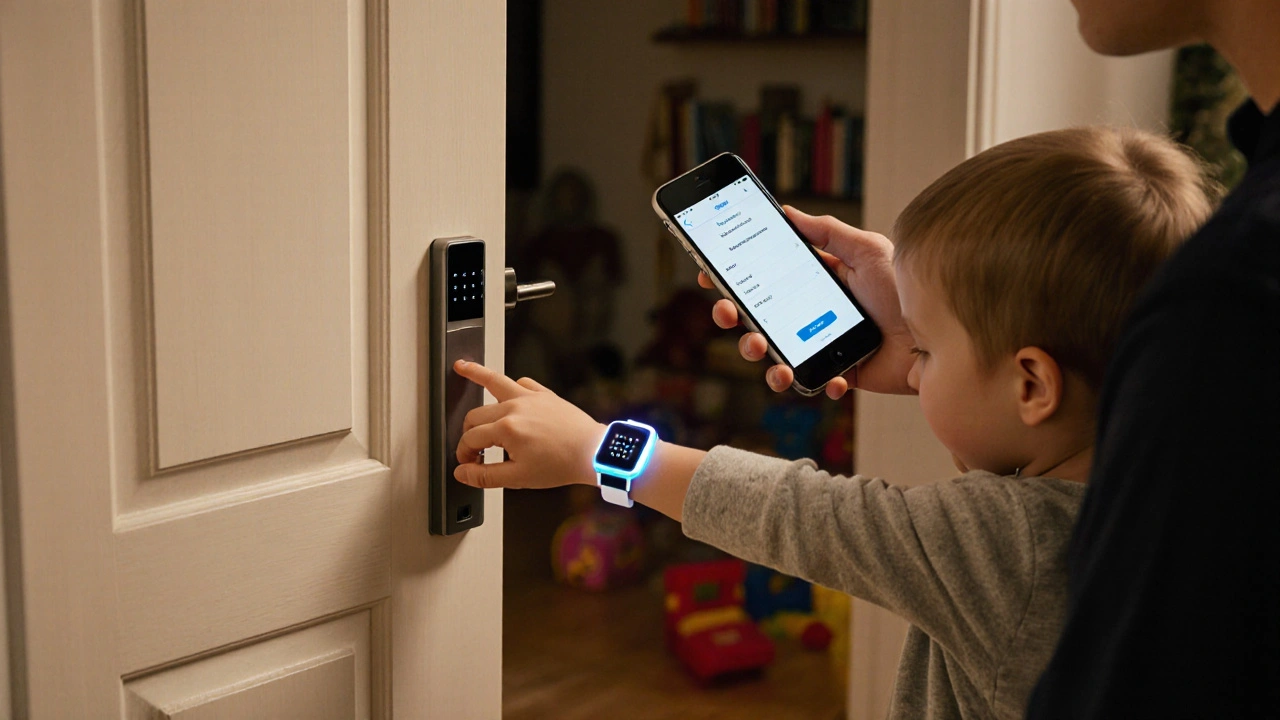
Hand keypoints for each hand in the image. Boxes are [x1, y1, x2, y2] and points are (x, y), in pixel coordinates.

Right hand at [452, 360, 605, 488]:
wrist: (593, 452)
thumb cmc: (561, 464)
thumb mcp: (518, 478)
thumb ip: (485, 476)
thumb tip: (462, 473)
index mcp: (506, 428)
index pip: (470, 439)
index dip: (463, 453)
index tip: (467, 463)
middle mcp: (515, 407)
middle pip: (476, 414)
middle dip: (468, 432)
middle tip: (472, 448)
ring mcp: (530, 397)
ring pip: (495, 381)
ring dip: (476, 373)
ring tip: (462, 367)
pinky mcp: (544, 394)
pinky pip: (522, 382)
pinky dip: (512, 385)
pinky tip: (506, 389)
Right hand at [698, 206, 915, 396]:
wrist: (942, 335)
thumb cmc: (909, 288)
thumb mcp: (869, 250)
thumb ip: (829, 232)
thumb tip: (789, 212)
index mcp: (819, 279)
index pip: (766, 275)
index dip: (735, 276)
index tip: (711, 274)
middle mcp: (815, 312)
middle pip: (759, 316)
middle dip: (735, 317)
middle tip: (728, 314)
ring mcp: (824, 345)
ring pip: (776, 355)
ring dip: (761, 357)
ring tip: (766, 354)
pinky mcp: (840, 373)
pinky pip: (816, 382)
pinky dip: (818, 382)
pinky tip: (833, 377)